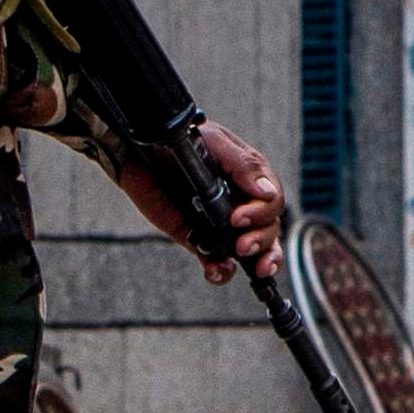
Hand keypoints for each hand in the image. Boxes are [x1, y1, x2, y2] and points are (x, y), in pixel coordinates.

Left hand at [120, 120, 292, 283]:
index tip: (239, 217)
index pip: (272, 202)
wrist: (141, 151)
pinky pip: (218, 261)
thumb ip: (243, 165)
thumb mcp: (214, 142)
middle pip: (269, 229)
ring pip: (255, 249)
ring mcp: (222, 223)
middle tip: (242, 244)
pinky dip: (221, 271)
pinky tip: (215, 270)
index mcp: (250, 179)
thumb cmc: (180, 141)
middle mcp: (242, 203)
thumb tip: (266, 193)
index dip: (261, 213)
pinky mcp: (199, 238)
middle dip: (262, 240)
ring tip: (240, 256)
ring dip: (256, 259)